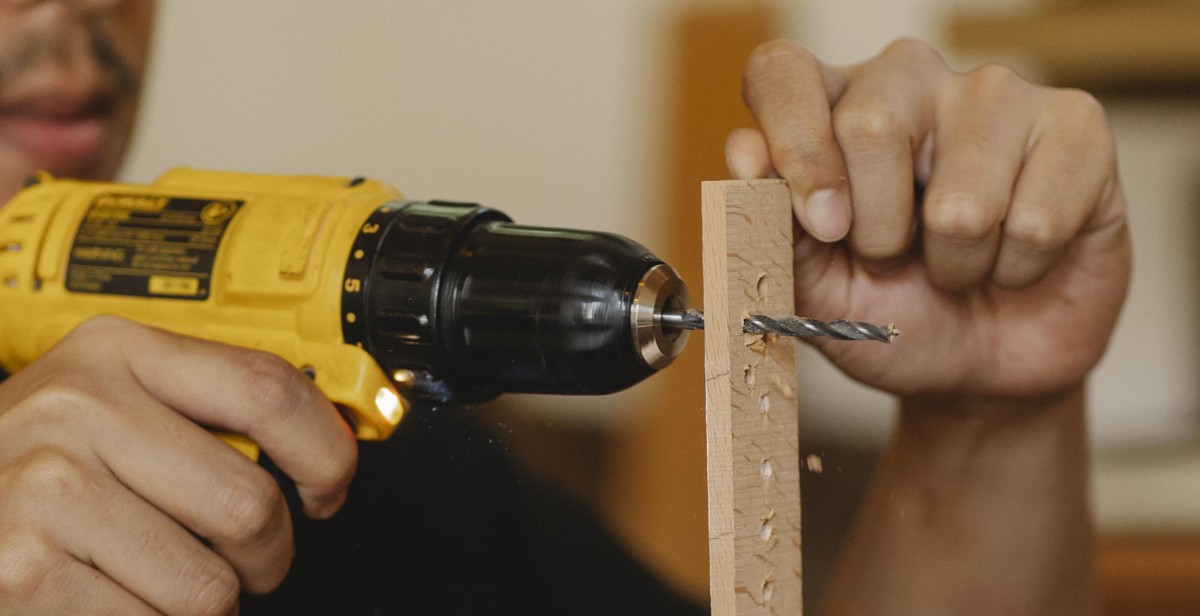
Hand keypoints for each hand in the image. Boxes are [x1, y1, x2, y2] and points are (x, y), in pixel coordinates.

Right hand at [0, 316, 356, 614]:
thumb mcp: (107, 405)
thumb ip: (200, 410)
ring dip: (206, 606)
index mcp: (116, 353)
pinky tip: (109, 603)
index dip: (326, 449)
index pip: (268, 387)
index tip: (331, 487)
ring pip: (209, 585)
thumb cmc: (32, 469)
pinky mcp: (24, 572)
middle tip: (245, 563)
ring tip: (157, 582)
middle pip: (250, 502)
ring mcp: (44, 489)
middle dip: (268, 556)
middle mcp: (77, 408)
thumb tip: (326, 447)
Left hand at [728, 39, 1130, 399]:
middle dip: (878, 233)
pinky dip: (1019, 268)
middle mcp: (907, 81)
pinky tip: (1017, 258)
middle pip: (869, 125)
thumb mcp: (812, 290)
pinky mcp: (1076, 127)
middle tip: (895, 259)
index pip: (781, 72)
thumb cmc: (892, 315)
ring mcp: (995, 94)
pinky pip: (1036, 219)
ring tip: (961, 262)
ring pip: (960, 196)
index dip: (793, 147)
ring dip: (956, 263)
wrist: (978, 370)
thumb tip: (745, 156)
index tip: (821, 225)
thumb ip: (769, 225)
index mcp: (828, 106)